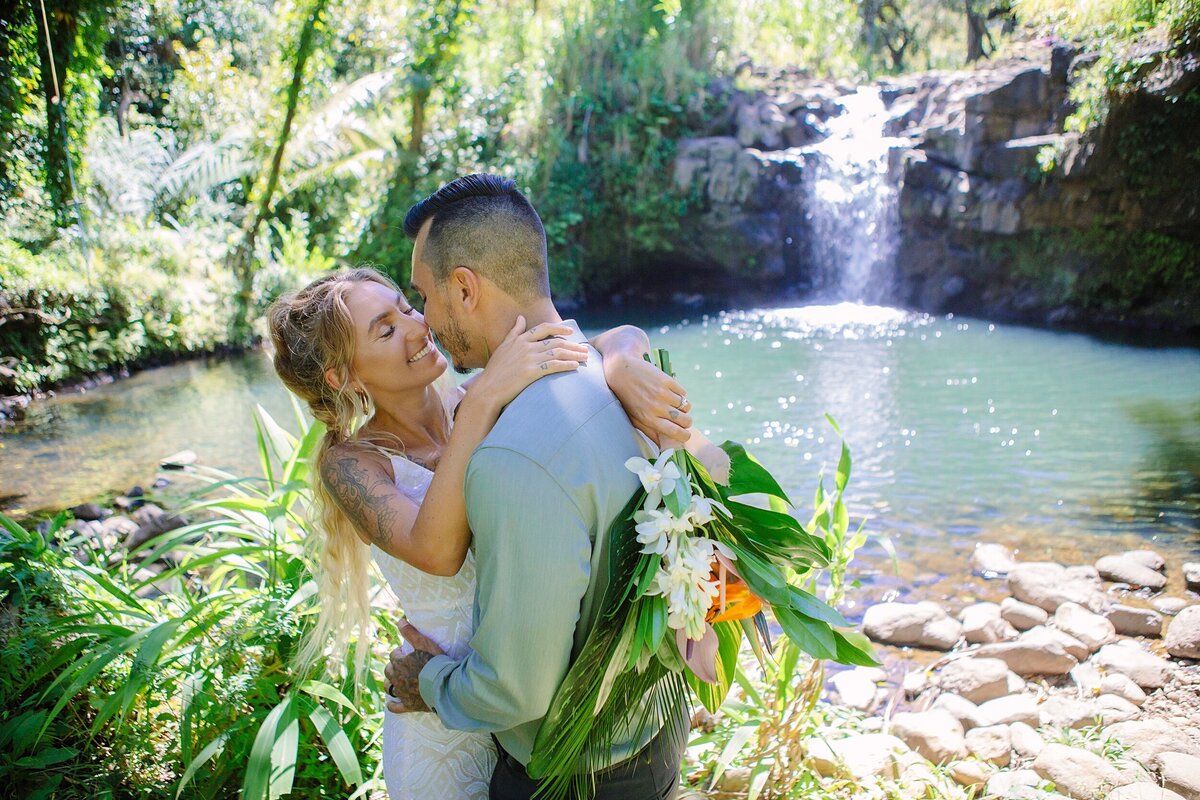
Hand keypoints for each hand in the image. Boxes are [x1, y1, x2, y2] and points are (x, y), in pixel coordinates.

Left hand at [384, 621, 445, 713]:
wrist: (445, 686)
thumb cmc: (436, 663)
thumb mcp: (425, 644)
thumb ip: (411, 633)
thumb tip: (400, 620)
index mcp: (399, 663)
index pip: (394, 655)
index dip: (400, 653)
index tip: (407, 652)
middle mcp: (397, 679)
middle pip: (389, 670)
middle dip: (394, 666)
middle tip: (405, 665)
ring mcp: (402, 693)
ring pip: (389, 687)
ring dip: (390, 683)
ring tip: (397, 680)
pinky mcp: (408, 705)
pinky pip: (395, 707)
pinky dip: (392, 705)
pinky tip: (392, 703)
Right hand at [465, 316, 588, 411]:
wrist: (488, 389)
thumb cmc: (495, 370)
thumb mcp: (503, 347)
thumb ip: (514, 332)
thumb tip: (521, 317)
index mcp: (520, 340)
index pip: (543, 329)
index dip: (559, 328)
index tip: (571, 332)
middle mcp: (526, 347)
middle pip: (555, 341)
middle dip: (573, 345)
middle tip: (585, 350)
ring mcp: (529, 359)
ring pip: (557, 352)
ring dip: (574, 355)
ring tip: (585, 358)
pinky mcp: (531, 372)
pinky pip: (553, 366)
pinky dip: (566, 365)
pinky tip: (575, 367)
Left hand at [604, 352, 692, 448]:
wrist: (621, 371)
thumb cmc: (626, 398)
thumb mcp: (634, 417)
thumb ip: (648, 431)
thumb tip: (661, 446)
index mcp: (649, 419)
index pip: (675, 432)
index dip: (685, 436)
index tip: (686, 435)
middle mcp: (657, 407)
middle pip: (685, 420)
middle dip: (687, 422)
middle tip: (683, 419)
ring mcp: (663, 393)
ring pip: (686, 406)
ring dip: (684, 408)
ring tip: (676, 405)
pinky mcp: (667, 380)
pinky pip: (683, 392)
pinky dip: (680, 394)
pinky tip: (671, 393)